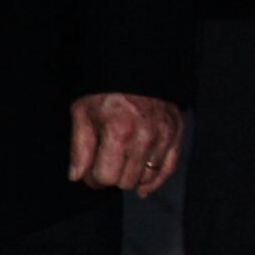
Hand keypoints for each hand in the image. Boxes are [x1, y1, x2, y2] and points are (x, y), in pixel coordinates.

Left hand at [68, 93, 182, 195]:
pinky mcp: (176, 134)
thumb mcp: (83, 113)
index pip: (105, 177)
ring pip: (146, 177)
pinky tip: (144, 187)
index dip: (93, 177)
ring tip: (122, 165)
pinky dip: (156, 181)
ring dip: (132, 176)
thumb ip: (79, 147)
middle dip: (112, 177)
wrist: (138, 67)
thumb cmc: (107, 90)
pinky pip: (169, 168)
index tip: (90, 171)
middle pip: (126, 181)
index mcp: (118, 132)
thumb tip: (77, 175)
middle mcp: (144, 137)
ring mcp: (163, 136)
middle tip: (105, 165)